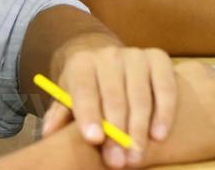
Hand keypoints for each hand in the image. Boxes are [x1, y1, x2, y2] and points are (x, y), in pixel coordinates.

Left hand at [41, 39, 178, 166]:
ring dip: (139, 128)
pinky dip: (164, 111)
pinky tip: (159, 135)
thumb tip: (48, 132)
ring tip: (136, 155)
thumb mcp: (68, 99)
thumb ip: (60, 115)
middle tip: (118, 160)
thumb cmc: (87, 89)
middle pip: (113, 96)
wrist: (108, 62)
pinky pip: (165, 86)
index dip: (89, 115)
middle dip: (117, 132)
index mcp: (82, 64)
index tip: (94, 139)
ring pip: (140, 94)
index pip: (84, 90)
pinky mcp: (158, 59)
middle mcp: (108, 55)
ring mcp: (135, 55)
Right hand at [137, 61, 214, 167]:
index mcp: (200, 71)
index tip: (194, 104)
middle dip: (211, 110)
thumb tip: (182, 87)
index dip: (202, 94)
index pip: (212, 80)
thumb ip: (173, 79)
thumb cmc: (142, 109)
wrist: (138, 138)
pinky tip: (207, 148)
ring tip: (198, 135)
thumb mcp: (156, 80)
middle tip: (195, 122)